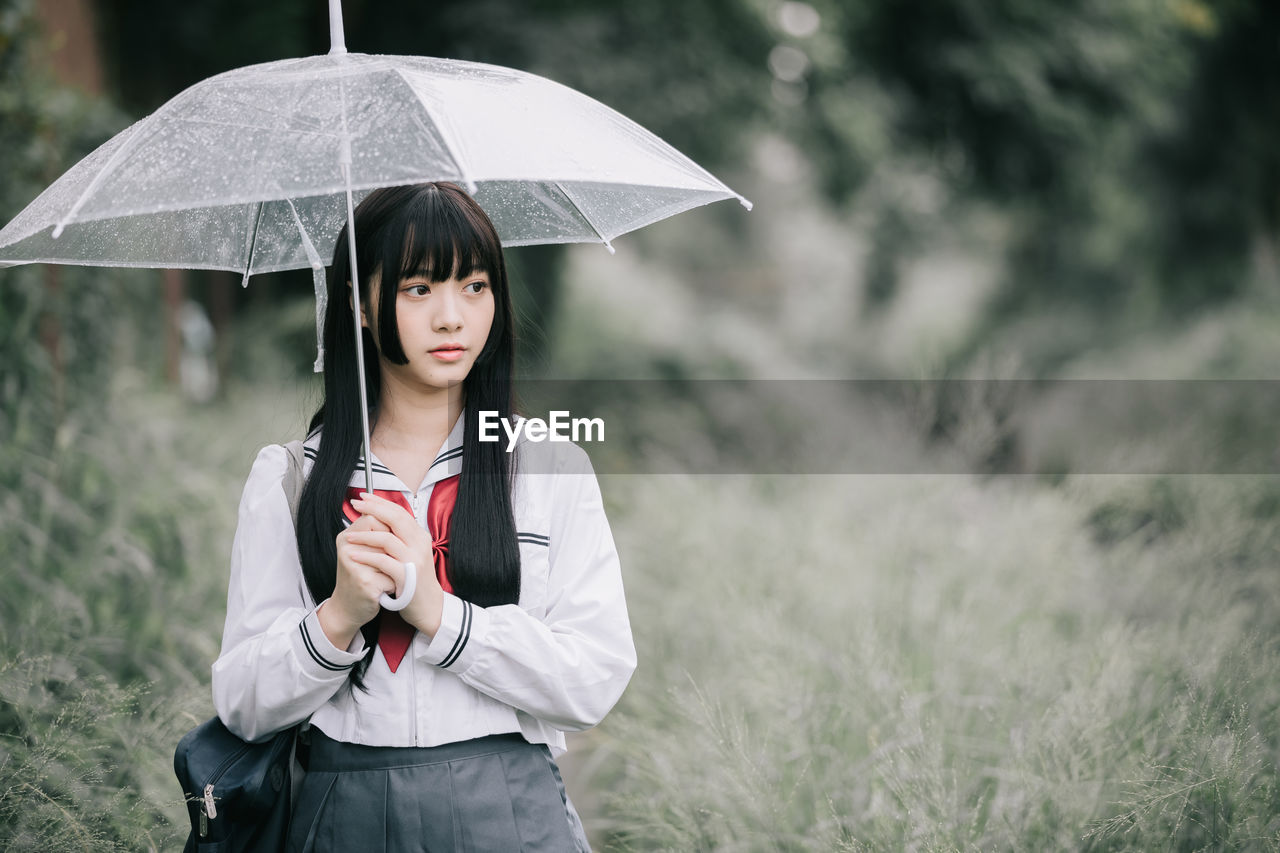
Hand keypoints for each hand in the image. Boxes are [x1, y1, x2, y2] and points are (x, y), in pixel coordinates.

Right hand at [324, 511, 398, 644]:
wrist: (347, 608)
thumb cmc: (361, 577)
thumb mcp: (363, 551)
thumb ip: (375, 532)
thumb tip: (399, 513)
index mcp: (346, 537)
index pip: (373, 517)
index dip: (389, 527)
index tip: (393, 540)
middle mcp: (347, 548)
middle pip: (384, 535)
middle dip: (393, 551)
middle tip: (391, 561)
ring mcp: (355, 565)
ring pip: (391, 557)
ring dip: (395, 568)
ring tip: (386, 576)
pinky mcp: (365, 582)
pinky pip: (392, 576)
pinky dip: (394, 584)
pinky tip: (384, 589)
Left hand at [347, 493, 444, 636]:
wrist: (429, 606)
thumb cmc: (414, 579)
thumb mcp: (411, 553)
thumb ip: (400, 537)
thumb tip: (380, 518)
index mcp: (420, 536)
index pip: (400, 511)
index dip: (381, 502)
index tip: (364, 497)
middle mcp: (420, 544)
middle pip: (395, 518)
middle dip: (373, 509)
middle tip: (355, 503)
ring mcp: (414, 559)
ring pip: (387, 539)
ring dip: (364, 535)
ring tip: (348, 536)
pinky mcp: (406, 576)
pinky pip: (382, 561)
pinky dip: (366, 556)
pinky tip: (353, 555)